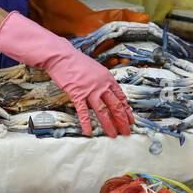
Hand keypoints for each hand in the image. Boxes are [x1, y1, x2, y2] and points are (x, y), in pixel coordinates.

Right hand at [0, 12, 133, 137]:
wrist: (62, 56)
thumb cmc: (77, 62)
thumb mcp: (95, 69)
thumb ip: (102, 81)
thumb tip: (107, 92)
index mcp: (108, 79)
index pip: (121, 98)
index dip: (127, 111)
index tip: (130, 120)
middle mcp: (102, 86)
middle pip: (116, 106)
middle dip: (122, 121)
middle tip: (126, 132)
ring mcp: (90, 90)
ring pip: (103, 111)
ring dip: (109, 125)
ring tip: (113, 135)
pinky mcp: (77, 94)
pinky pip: (83, 112)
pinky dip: (86, 123)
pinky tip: (89, 132)